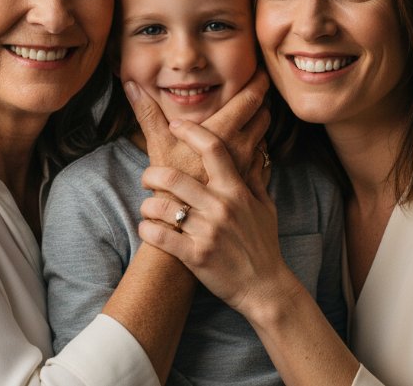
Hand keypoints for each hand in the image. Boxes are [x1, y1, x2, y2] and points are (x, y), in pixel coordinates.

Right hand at [125, 69, 270, 181]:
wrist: (187, 226)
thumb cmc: (171, 186)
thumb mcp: (158, 145)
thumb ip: (147, 112)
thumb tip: (130, 83)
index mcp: (224, 132)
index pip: (252, 97)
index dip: (258, 81)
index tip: (258, 70)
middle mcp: (243, 147)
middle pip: (264, 114)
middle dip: (261, 101)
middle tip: (255, 90)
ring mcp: (250, 167)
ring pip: (265, 136)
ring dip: (259, 125)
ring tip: (250, 116)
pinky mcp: (251, 184)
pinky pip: (263, 158)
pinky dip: (258, 148)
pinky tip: (246, 148)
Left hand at [136, 119, 294, 315]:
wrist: (265, 287)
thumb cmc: (263, 246)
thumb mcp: (265, 208)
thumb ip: (255, 178)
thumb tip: (254, 151)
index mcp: (236, 191)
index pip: (212, 149)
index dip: (191, 132)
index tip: (175, 125)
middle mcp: (220, 207)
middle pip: (174, 177)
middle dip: (151, 174)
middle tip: (147, 177)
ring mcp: (207, 232)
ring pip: (161, 206)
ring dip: (147, 205)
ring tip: (148, 209)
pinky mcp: (195, 255)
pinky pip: (159, 236)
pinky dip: (147, 229)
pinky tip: (148, 229)